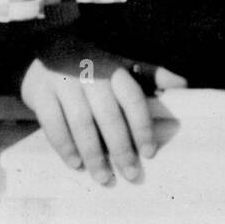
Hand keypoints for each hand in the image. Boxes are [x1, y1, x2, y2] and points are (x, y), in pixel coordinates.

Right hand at [20, 37, 186, 183]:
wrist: (44, 46)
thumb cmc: (93, 64)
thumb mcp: (122, 64)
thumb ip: (151, 75)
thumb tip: (184, 86)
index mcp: (114, 68)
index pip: (132, 99)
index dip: (142, 127)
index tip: (150, 153)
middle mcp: (90, 74)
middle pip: (108, 116)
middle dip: (121, 149)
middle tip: (131, 175)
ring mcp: (63, 83)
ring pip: (81, 124)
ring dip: (94, 155)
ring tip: (104, 178)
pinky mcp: (40, 93)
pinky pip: (53, 125)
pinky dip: (65, 147)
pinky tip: (76, 164)